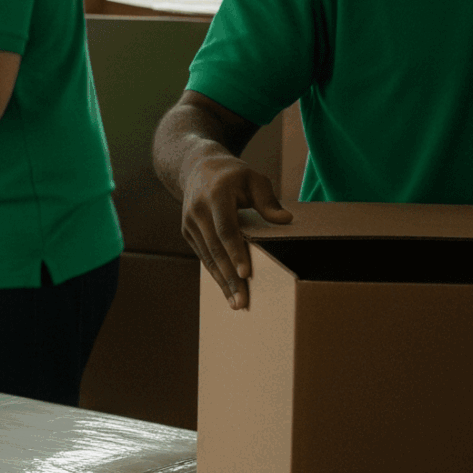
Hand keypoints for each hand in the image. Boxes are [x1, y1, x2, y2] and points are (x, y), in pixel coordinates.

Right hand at [179, 154, 292, 309]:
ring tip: (236, 304)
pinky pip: (204, 256)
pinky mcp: (187, 232)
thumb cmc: (233, 175)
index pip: (226, 229)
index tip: (246, 274)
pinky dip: (215, 274)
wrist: (196, 168)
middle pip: (215, 249)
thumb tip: (285, 221)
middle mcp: (198, 211)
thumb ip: (267, 200)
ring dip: (222, 282)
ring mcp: (189, 222)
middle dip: (229, 277)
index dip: (236, 252)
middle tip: (243, 301)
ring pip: (208, 257)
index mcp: (215, 196)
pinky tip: (226, 290)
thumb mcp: (254, 178)